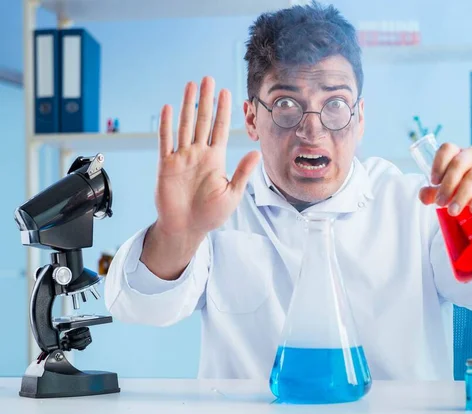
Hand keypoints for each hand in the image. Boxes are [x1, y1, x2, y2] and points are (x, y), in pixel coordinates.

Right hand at [155, 76, 260, 237]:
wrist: (186, 228)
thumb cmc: (210, 215)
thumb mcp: (231, 194)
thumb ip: (242, 173)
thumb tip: (256, 153)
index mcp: (215, 159)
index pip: (220, 129)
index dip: (223, 110)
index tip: (227, 92)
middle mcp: (199, 154)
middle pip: (203, 121)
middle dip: (206, 100)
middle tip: (209, 79)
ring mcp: (182, 158)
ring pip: (185, 125)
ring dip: (188, 105)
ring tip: (191, 85)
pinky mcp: (166, 165)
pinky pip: (166, 141)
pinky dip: (166, 125)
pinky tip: (168, 108)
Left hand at [418, 143, 471, 225]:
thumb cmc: (466, 195)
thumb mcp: (447, 194)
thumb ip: (433, 193)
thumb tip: (423, 196)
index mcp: (457, 155)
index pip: (447, 148)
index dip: (439, 163)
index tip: (433, 181)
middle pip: (459, 163)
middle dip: (448, 185)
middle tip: (440, 204)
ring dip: (461, 195)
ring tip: (453, 211)